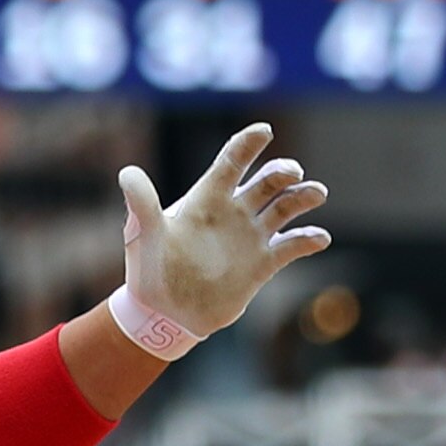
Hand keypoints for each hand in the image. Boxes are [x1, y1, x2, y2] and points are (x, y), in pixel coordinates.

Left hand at [113, 123, 327, 356]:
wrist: (164, 314)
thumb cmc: (148, 271)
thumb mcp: (143, 236)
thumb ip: (141, 204)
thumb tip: (127, 173)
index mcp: (206, 199)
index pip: (231, 163)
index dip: (247, 144)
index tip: (264, 131)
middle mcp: (233, 212)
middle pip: (266, 182)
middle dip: (282, 172)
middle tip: (291, 173)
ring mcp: (250, 236)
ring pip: (286, 207)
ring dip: (304, 196)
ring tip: (316, 193)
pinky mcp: (263, 264)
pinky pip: (292, 246)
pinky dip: (308, 239)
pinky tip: (319, 237)